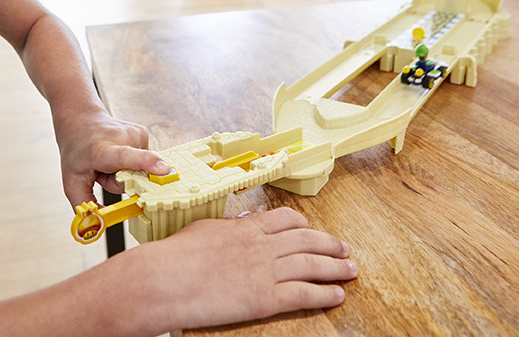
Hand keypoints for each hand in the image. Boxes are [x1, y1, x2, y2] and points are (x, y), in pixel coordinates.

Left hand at [57, 112, 169, 207]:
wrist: (80, 119)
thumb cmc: (76, 152)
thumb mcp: (71, 182)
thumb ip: (84, 206)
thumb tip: (102, 225)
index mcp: (103, 150)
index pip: (126, 156)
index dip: (147, 163)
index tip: (164, 171)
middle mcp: (122, 137)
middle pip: (135, 175)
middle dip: (121, 182)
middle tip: (103, 172)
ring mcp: (136, 133)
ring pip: (141, 169)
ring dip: (126, 172)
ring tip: (109, 162)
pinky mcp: (144, 133)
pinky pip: (143, 160)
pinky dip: (131, 163)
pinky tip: (117, 156)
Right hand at [114, 207, 357, 333]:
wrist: (166, 279)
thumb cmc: (176, 255)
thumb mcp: (204, 229)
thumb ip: (229, 226)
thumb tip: (243, 221)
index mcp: (246, 228)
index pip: (286, 220)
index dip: (305, 225)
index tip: (314, 230)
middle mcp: (261, 246)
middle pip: (306, 241)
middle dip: (329, 244)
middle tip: (344, 249)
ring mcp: (265, 271)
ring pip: (312, 265)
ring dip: (335, 267)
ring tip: (351, 270)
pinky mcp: (264, 298)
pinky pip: (303, 294)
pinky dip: (324, 294)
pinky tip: (337, 295)